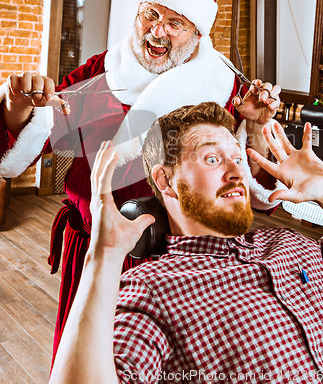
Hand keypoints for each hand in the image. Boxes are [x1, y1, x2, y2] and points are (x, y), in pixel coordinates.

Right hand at [6, 72, 69, 113]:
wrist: (23, 99)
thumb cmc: (37, 98)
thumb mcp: (47, 101)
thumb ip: (57, 104)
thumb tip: (67, 111)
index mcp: (45, 81)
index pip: (49, 81)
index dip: (50, 89)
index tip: (48, 99)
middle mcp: (35, 77)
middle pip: (38, 79)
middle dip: (38, 92)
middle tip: (36, 100)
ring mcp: (24, 77)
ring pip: (26, 75)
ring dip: (27, 86)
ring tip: (26, 94)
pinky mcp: (13, 79)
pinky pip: (13, 77)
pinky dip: (15, 85)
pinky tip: (17, 93)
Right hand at [89, 141, 154, 258]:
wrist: (108, 254)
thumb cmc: (117, 244)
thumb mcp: (135, 229)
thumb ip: (142, 221)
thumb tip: (151, 218)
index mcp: (103, 203)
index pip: (103, 179)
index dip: (105, 165)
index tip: (110, 153)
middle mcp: (98, 200)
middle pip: (98, 173)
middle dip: (102, 156)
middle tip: (107, 142)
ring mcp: (97, 201)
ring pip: (98, 173)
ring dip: (103, 158)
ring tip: (107, 144)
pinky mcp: (100, 203)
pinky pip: (103, 181)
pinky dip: (107, 167)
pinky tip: (112, 156)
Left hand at [234, 79, 280, 125]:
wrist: (254, 121)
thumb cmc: (248, 111)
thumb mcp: (241, 108)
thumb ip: (237, 103)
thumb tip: (236, 99)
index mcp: (254, 90)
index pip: (257, 82)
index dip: (257, 82)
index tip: (257, 83)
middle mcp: (263, 92)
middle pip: (267, 85)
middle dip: (265, 90)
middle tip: (261, 97)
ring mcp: (270, 97)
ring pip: (276, 89)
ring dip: (272, 93)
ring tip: (266, 101)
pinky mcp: (275, 104)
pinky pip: (277, 101)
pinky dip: (274, 103)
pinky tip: (269, 106)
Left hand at [247, 122, 322, 210]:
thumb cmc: (312, 194)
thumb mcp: (296, 196)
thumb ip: (283, 195)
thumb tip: (270, 199)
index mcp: (282, 173)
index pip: (266, 164)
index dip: (257, 157)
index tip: (248, 150)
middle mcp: (287, 164)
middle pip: (275, 149)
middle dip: (269, 138)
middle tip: (263, 128)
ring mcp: (297, 158)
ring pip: (286, 143)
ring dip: (281, 133)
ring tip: (275, 123)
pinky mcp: (308, 154)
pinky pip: (306, 141)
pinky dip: (306, 133)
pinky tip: (306, 125)